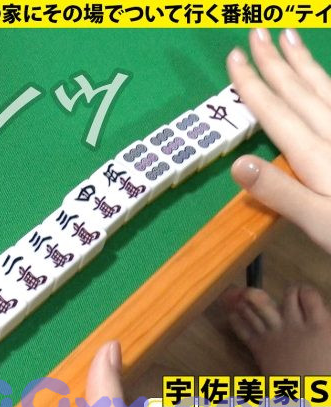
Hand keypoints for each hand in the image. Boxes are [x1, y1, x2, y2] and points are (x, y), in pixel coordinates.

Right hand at [227, 28, 330, 253]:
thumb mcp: (320, 222)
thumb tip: (238, 164)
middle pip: (299, 92)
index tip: (236, 58)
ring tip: (290, 37)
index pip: (277, 113)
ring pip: (325, 89)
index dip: (253, 85)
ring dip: (304, 63)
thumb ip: (281, 194)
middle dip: (275, 62)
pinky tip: (329, 78)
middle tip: (258, 32)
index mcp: (316, 156)